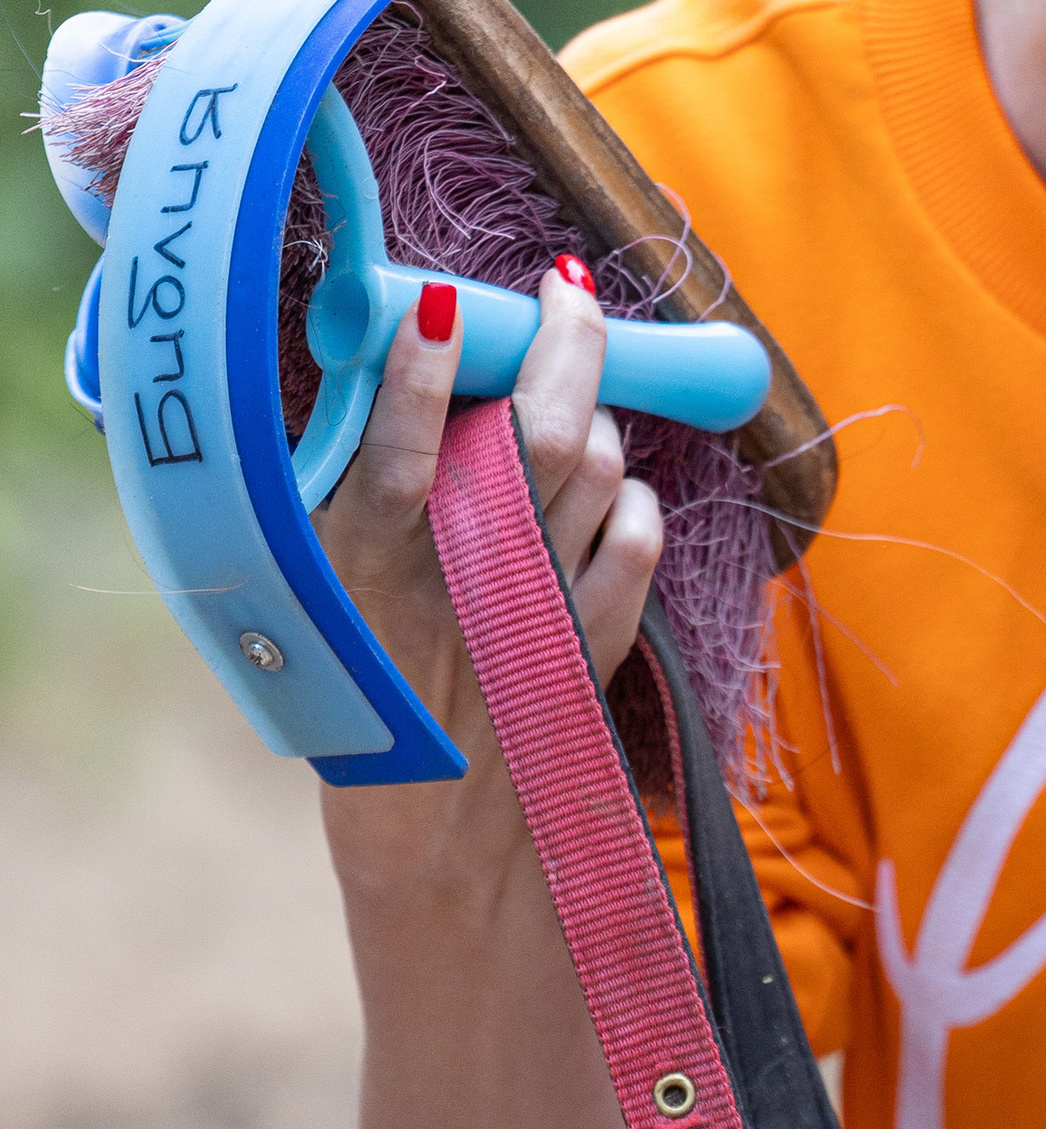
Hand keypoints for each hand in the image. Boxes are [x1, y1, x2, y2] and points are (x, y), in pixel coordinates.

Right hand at [314, 266, 661, 882]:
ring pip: (598, 470)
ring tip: (572, 397)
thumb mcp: (322, 598)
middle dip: (565, 343)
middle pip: (538, 436)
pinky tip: (612, 493)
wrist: (437, 837)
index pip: (396, 459)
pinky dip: (635, 498)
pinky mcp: (594, 639)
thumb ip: (354, 497)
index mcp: (372, 573)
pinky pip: (639, 536)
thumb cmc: (363, 703)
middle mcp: (463, 582)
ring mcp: (541, 608)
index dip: (416, 376)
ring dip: (595, 416)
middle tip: (566, 291)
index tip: (434, 306)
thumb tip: (397, 375)